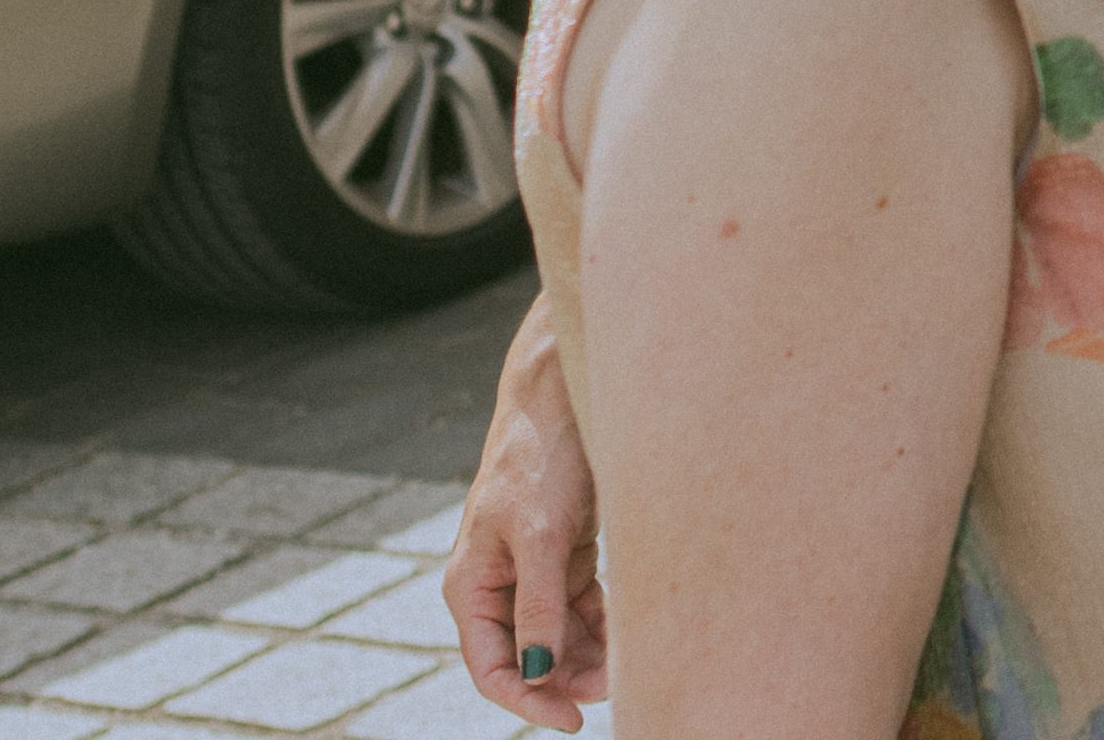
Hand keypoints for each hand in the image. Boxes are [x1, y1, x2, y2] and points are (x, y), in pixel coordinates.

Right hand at [445, 299, 604, 727]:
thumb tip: (538, 673)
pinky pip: (583, 605)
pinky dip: (604, 622)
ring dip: (591, 654)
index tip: (571, 718)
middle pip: (530, 656)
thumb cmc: (540, 460)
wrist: (565, 396)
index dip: (528, 699)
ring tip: (633, 661)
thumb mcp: (540, 536)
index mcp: (470, 586)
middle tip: (619, 685)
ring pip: (560, 634)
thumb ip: (538, 606)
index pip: (492, 667)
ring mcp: (533, 570)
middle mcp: (497, 584)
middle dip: (569, 677)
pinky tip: (632, 630)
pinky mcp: (566, 552)